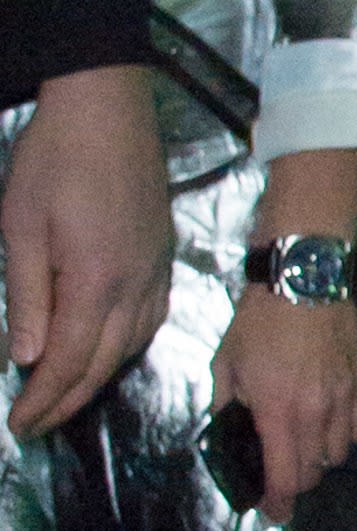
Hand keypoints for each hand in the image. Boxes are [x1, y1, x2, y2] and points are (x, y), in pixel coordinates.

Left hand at [2, 63, 171, 432]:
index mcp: (95, 280)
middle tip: (35, 425)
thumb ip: (27, 297)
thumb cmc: (54, 158)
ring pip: (130, 347)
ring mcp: (155, 271)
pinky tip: (107, 352)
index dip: (43, 399)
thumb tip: (27, 358)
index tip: (19, 425)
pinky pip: (150, 320)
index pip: (69, 360)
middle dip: (67, 401)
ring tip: (64, 398)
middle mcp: (134, 285)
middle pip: (103, 363)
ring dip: (96, 380)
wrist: (107, 105)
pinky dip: (125, 349)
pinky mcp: (163, 255)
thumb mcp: (20, 226)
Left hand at [210, 285, 356, 520]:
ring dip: (320, 458)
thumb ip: (225, 402)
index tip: (272, 514)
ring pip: (339, 453)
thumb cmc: (259, 318)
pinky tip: (331, 425)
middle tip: (281, 476)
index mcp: (277, 411)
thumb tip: (227, 427)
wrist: (303, 276)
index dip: (278, 503)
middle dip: (295, 482)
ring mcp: (344, 399)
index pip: (284, 476)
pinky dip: (345, 435)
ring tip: (305, 447)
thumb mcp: (226, 361)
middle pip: (313, 471)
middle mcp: (315, 413)